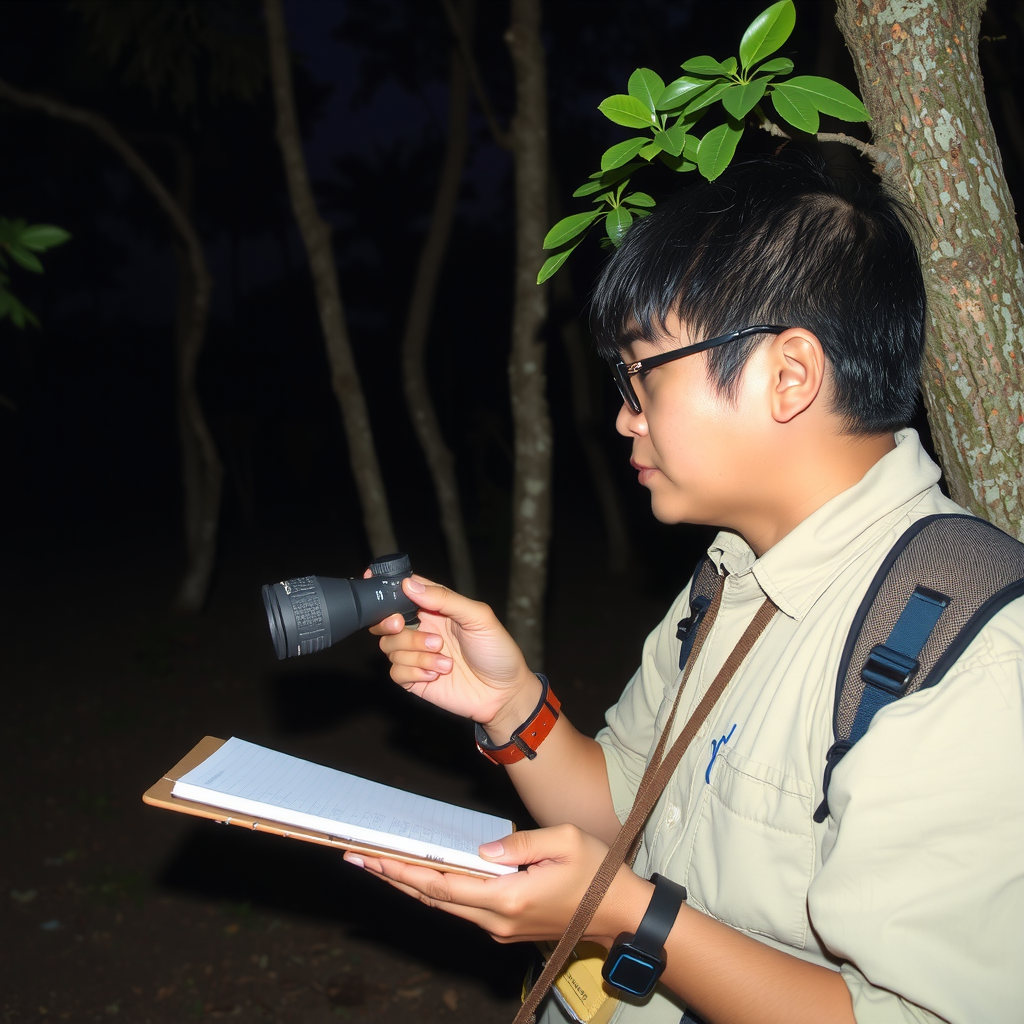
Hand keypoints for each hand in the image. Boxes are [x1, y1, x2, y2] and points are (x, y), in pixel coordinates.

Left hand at [343, 825, 649, 947]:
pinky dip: (435, 891)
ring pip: (444, 906)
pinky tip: (421, 875)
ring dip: (409, 884)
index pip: (443, 884)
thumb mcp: (565, 842)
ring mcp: (501, 927)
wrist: (620, 913)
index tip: (374, 856)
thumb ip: (520, 843)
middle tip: (358, 856)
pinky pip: (461, 908)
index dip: (405, 870)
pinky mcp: (506, 926)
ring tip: (378, 863)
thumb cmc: (598, 872)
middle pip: (434, 898)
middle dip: (393, 876)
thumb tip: (481, 848)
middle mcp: (498, 919)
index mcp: (510, 897)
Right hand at [369, 574, 539, 733]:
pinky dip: (414, 671)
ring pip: (389, 646)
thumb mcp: (478, 617)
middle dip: (389, 622)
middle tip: (400, 625)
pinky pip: (396, 672)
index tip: (371, 581)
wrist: (504, 693)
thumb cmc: (497, 651)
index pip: (404, 591)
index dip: (387, 587)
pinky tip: (436, 674)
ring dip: (415, 652)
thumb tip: (409, 584)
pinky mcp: (415, 679)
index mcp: (436, 609)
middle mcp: (423, 629)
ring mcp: (417, 655)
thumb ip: (445, 598)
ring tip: (445, 660)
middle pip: (387, 620)